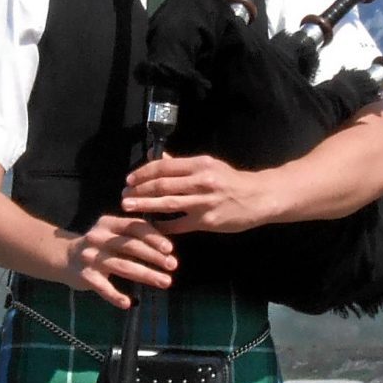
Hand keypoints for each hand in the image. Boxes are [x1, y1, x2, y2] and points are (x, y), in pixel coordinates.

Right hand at [60, 212, 176, 306]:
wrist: (64, 257)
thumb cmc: (100, 245)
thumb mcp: (114, 233)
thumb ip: (136, 235)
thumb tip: (169, 241)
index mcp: (109, 223)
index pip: (134, 227)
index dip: (153, 237)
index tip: (170, 249)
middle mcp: (98, 237)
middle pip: (130, 246)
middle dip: (154, 257)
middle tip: (173, 266)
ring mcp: (90, 257)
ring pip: (122, 266)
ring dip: (146, 274)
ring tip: (165, 282)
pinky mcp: (85, 276)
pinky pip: (103, 287)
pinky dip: (115, 296)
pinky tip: (129, 303)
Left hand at [121, 153, 277, 236]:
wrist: (259, 197)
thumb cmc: (230, 181)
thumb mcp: (208, 165)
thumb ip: (182, 164)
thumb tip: (157, 157)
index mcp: (199, 164)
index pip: (164, 166)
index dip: (143, 173)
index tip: (129, 179)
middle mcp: (201, 181)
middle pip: (162, 185)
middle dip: (139, 190)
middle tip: (123, 195)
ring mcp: (204, 202)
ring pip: (167, 203)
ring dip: (145, 205)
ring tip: (128, 207)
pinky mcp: (207, 221)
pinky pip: (179, 225)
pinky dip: (163, 226)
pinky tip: (150, 226)